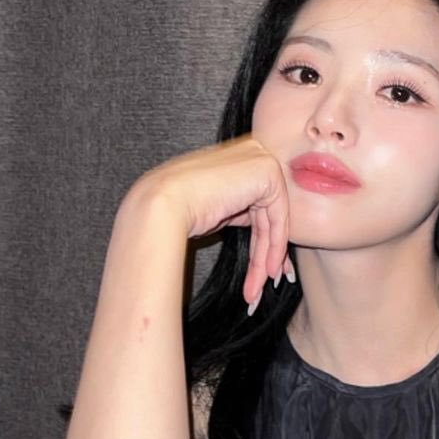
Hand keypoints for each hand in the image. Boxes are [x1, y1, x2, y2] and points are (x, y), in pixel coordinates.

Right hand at [129, 133, 293, 310]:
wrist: (161, 205)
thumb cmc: (176, 209)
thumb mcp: (216, 209)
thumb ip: (240, 211)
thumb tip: (264, 236)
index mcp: (236, 158)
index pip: (257, 204)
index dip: (262, 240)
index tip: (264, 268)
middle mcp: (251, 153)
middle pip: (266, 213)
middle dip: (266, 252)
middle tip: (264, 281)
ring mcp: (260, 159)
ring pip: (272, 220)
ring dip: (266, 257)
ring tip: (259, 286)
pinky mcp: (267, 172)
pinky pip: (277, 218)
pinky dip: (273, 247)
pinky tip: (266, 270)